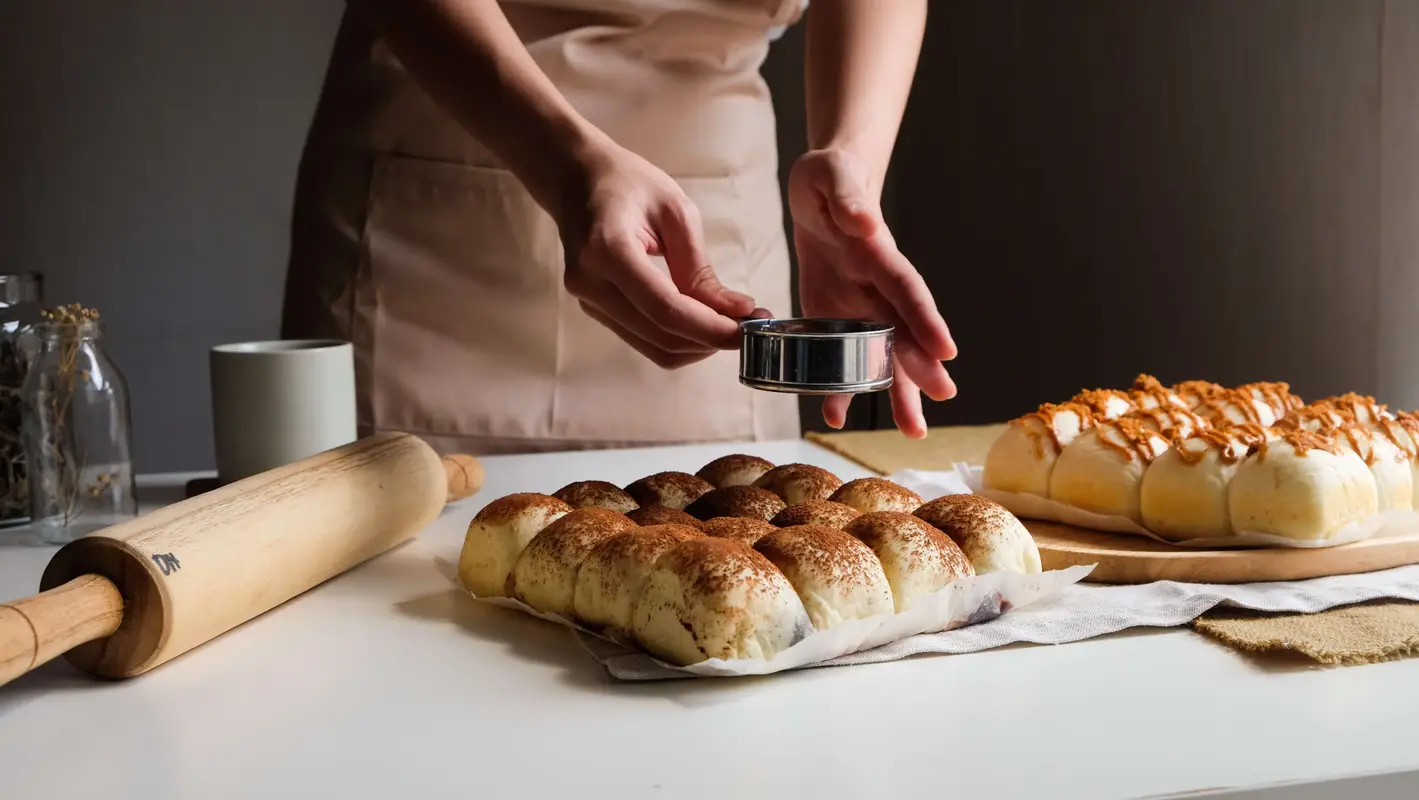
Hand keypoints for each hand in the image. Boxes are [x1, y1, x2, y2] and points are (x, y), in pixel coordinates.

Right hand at [554, 141, 755, 368]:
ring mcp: (588, 301)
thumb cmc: (628, 183)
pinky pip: (644, 339)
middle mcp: (590, 283)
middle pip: (661, 336)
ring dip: (697, 344)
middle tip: (750, 325)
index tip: (749, 328)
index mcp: (608, 250)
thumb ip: (701, 269)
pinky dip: (679, 338)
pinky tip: (703, 320)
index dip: (710, 328)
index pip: (665, 309)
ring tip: (731, 323)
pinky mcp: (595, 309)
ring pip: (654, 347)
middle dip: (710, 339)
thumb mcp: (675, 212)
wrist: (576, 179)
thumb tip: (736, 312)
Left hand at [789, 148, 957, 437]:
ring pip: (884, 355)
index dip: (924, 319)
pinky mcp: (838, 317)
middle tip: (941, 400)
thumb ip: (846, 196)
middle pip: (904, 332)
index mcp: (877, 253)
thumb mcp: (829, 176)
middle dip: (921, 366)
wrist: (822, 190)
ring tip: (912, 431)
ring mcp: (862, 305)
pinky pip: (843, 357)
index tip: (945, 351)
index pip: (906, 290)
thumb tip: (864, 221)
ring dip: (896, 392)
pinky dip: (839, 387)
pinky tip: (835, 415)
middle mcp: (877, 286)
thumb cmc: (828, 179)